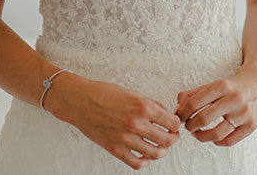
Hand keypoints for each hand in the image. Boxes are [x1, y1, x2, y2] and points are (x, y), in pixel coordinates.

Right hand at [47, 75, 180, 169]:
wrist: (80, 101)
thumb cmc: (103, 93)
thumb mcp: (132, 93)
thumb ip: (150, 105)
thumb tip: (165, 115)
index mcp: (143, 107)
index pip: (173, 122)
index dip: (176, 124)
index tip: (174, 124)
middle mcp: (136, 124)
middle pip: (168, 140)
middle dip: (172, 138)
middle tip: (170, 135)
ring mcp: (125, 138)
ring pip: (155, 154)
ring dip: (161, 151)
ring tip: (159, 146)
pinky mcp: (115, 149)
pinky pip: (137, 163)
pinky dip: (145, 161)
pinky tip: (144, 154)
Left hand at [174, 70, 256, 146]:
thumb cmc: (230, 87)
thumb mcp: (211, 85)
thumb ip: (191, 95)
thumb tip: (177, 110)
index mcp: (221, 86)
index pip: (194, 103)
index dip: (182, 113)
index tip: (179, 117)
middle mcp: (234, 99)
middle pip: (203, 119)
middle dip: (190, 125)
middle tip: (187, 126)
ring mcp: (244, 113)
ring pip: (216, 134)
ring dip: (201, 136)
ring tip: (197, 133)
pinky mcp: (251, 126)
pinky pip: (229, 141)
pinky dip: (216, 142)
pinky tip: (212, 137)